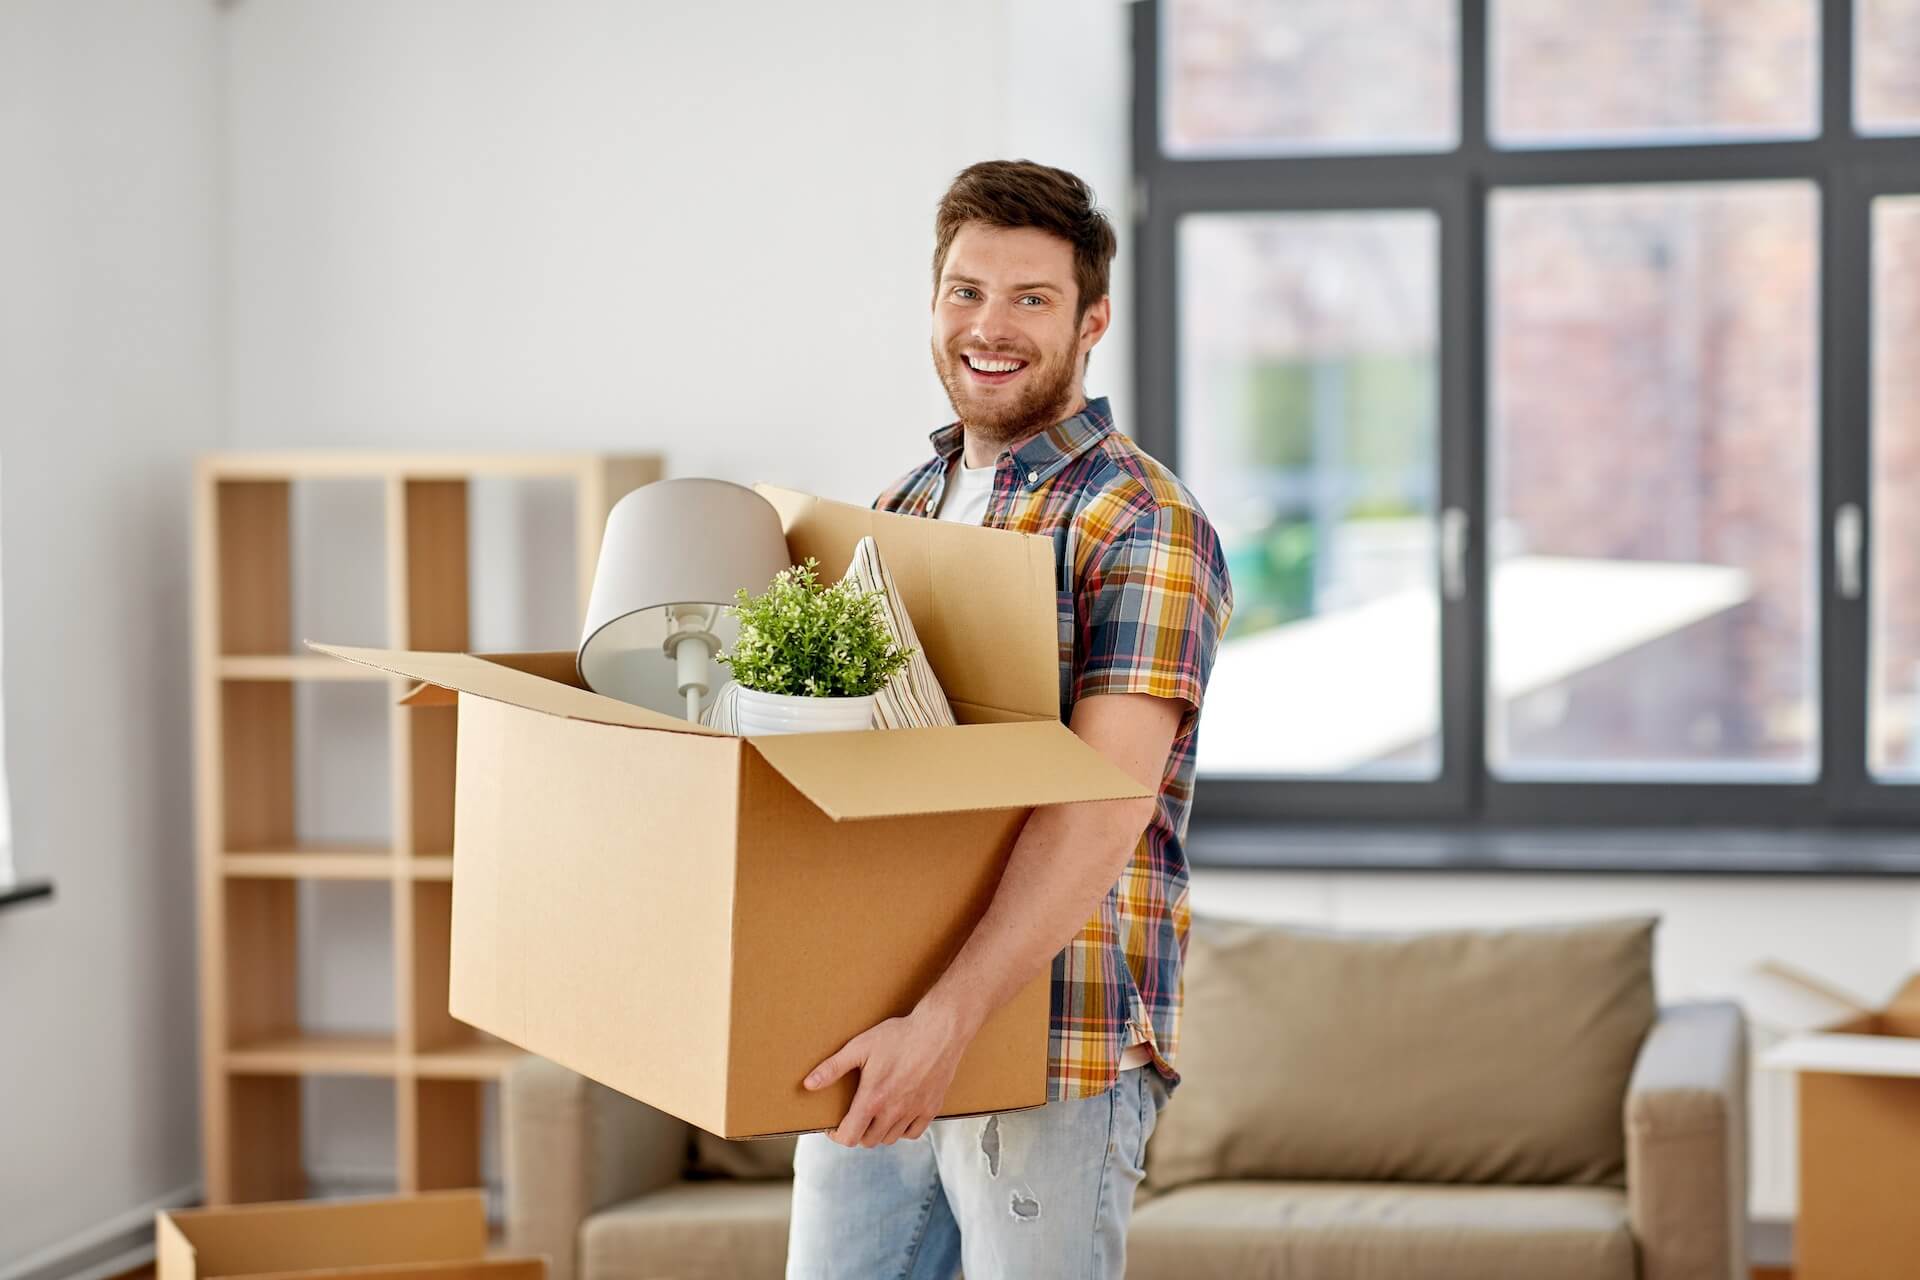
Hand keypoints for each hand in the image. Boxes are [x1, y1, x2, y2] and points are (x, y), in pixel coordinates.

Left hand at [803, 1005, 973, 1146]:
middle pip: (868, 1141)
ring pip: (890, 1139)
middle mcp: (893, 1112)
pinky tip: (898, 1114)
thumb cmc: (899, 1036)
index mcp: (873, 1100)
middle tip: (854, 1116)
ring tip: (874, 1114)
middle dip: (857, 1132)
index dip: (836, 1136)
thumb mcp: (860, 1047)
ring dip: (878, 1132)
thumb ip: (833, 1068)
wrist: (939, 1030)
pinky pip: (913, 1133)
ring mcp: (914, 1112)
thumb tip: (808, 1084)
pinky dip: (902, 1130)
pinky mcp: (931, 1108)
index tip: (833, 1125)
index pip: (849, 1137)